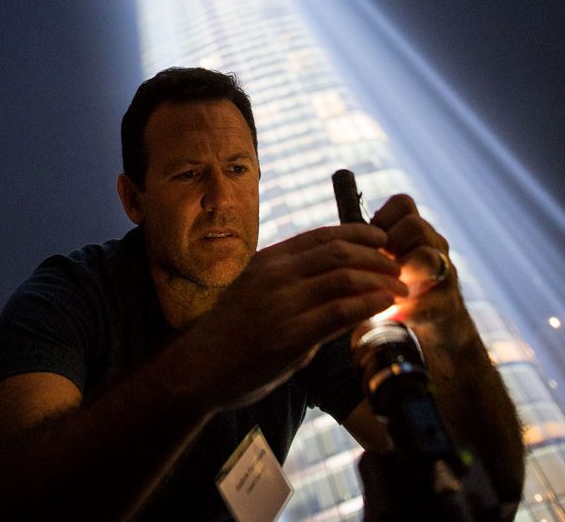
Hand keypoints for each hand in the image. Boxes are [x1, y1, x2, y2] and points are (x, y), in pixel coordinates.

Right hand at [181, 222, 407, 410]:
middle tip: (396, 265)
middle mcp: (276, 275)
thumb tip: (335, 282)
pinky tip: (384, 304)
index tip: (381, 238)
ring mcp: (283, 304)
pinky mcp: (292, 336)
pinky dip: (369, 303)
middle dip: (375, 255)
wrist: (200, 368)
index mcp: (268, 260)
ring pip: (344, 277)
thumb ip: (292, 283)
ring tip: (399, 287)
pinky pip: (341, 311)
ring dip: (379, 279)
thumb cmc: (231, 332)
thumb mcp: (256, 290)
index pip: (321, 235)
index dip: (357, 232)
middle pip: (339, 251)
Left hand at [370, 194, 471, 348]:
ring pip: (428, 257)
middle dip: (390, 245)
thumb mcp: (385, 261)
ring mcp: (445, 274)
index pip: (403, 204)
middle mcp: (435, 246)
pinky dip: (408, 310)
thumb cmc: (397, 286)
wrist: (437, 323)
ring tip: (387, 290)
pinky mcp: (449, 306)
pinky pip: (431, 301)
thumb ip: (368, 249)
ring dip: (401, 273)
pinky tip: (395, 316)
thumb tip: (330, 244)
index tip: (370, 242)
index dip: (382, 219)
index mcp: (416, 232)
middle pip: (415, 225)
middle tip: (378, 265)